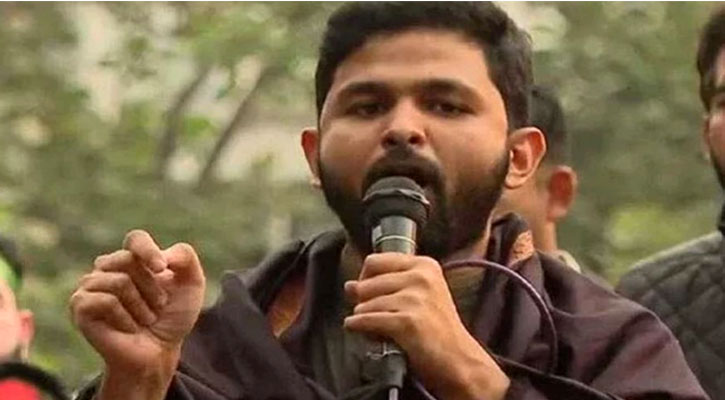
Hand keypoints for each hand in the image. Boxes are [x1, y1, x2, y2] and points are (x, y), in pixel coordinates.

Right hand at [70, 230, 205, 399]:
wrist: (159, 352)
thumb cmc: (172, 317)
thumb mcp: (192, 284)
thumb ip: (185, 257)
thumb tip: (163, 252)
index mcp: (133, 259)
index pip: (136, 239)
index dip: (148, 251)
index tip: (162, 268)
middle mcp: (107, 268)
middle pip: (129, 260)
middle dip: (151, 287)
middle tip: (157, 306)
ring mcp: (90, 286)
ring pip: (119, 281)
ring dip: (141, 305)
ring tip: (144, 319)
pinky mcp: (80, 306)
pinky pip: (106, 301)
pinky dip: (125, 317)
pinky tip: (128, 327)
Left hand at [343, 253, 508, 399]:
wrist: (458, 360)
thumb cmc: (437, 331)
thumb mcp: (418, 297)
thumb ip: (385, 285)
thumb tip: (349, 285)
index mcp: (424, 266)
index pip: (374, 261)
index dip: (364, 279)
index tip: (368, 294)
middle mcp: (421, 277)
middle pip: (365, 283)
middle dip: (363, 302)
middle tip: (376, 317)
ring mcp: (415, 299)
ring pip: (364, 304)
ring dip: (364, 319)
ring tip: (380, 330)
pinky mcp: (407, 321)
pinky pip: (366, 320)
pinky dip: (359, 328)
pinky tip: (366, 333)